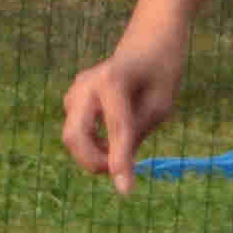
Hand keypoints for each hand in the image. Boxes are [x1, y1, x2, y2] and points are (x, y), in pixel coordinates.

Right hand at [62, 36, 184, 186]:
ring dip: (93, 154)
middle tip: (121, 171)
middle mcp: (87, 84)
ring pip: (72, 137)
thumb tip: (114, 171)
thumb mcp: (159, 107)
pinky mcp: (73, 99)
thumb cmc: (160, 73)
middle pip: (75, 136)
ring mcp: (75, 90)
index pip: (116, 129)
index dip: (121, 162)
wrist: (148, 41)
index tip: (126, 191)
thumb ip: (135, 136)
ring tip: (122, 148)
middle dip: (94, 162)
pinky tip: (111, 139)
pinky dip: (91, 145)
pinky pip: (76, 132)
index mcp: (113, 81)